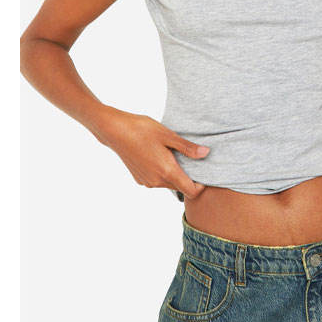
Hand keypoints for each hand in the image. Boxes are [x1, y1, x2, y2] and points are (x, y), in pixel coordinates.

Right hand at [91, 106, 209, 199]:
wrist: (115, 131)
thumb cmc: (142, 129)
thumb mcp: (168, 135)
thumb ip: (187, 148)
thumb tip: (206, 153)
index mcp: (167, 172)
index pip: (191, 191)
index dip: (201, 186)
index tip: (204, 172)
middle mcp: (157, 181)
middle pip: (180, 188)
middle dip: (188, 177)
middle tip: (190, 159)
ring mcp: (147, 182)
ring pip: (168, 184)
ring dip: (174, 174)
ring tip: (173, 154)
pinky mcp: (139, 179)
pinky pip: (157, 181)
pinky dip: (162, 173)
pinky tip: (159, 155)